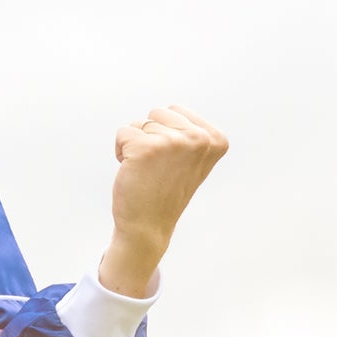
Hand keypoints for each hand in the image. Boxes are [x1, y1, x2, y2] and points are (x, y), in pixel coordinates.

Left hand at [99, 104, 228, 297]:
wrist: (148, 227)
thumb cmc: (165, 191)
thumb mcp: (192, 159)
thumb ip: (190, 132)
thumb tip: (169, 109)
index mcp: (216, 139)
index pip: (175, 111)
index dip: (166, 134)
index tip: (173, 163)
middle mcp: (199, 138)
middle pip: (158, 113)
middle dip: (150, 136)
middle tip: (156, 167)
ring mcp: (173, 142)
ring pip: (139, 123)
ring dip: (135, 145)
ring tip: (146, 171)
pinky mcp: (146, 148)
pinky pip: (122, 133)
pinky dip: (121, 151)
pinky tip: (133, 172)